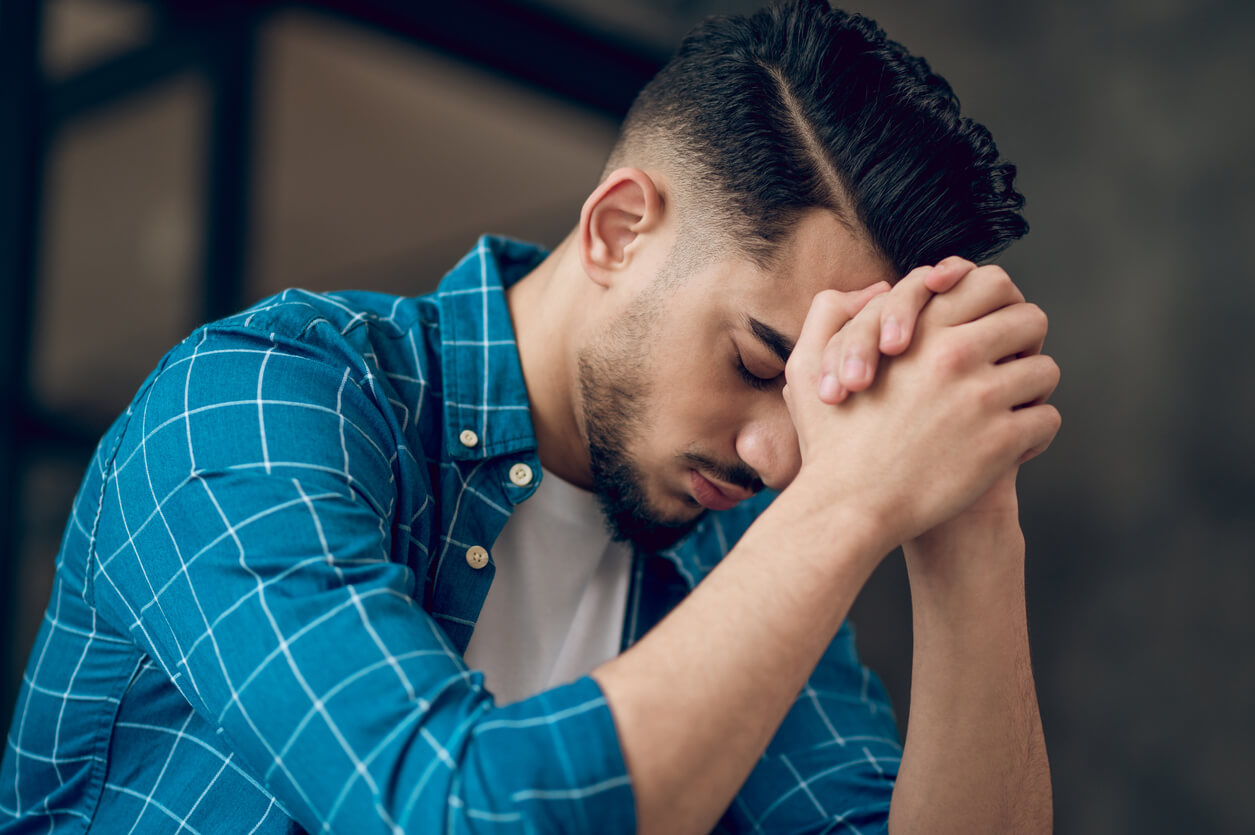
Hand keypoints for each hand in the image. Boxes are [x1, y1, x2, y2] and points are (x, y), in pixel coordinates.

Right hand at [782, 263, 1060, 550]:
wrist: (849, 506)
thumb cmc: (830, 442)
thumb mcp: (807, 365)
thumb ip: (830, 313)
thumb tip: (877, 289)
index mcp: (918, 330)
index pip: (991, 284)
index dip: (997, 303)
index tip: (989, 327)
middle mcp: (954, 355)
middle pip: (1030, 320)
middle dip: (1023, 342)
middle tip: (1008, 366)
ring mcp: (981, 398)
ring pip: (1045, 370)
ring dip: (1031, 389)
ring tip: (1008, 409)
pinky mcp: (1000, 441)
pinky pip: (1046, 419)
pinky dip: (1033, 433)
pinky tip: (1008, 446)